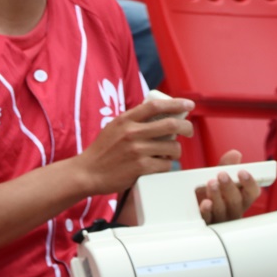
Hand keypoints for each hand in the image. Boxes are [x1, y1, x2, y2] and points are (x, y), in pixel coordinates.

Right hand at [73, 96, 194, 194]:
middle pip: (171, 124)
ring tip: (166, 154)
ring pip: (172, 147)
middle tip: (188, 131)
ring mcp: (137, 150)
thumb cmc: (102, 152)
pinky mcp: (141, 167)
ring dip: (174, 151)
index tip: (188, 104)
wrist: (88, 172)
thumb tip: (161, 117)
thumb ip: (133, 122)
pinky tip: (155, 166)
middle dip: (186, 127)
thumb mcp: (114, 129)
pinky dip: (165, 166)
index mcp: (124, 120)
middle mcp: (131, 133)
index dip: (175, 103)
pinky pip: (166, 164)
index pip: (155, 106)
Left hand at [196, 150, 260, 223]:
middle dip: (230, 187)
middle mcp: (233, 210)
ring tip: (211, 183)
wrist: (191, 207)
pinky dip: (206, 211)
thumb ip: (226, 166)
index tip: (242, 172)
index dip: (250, 183)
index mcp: (240, 199)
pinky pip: (207, 219)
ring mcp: (220, 219)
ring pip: (222, 211)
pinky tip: (204, 203)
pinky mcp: (206, 223)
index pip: (252, 193)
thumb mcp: (218, 178)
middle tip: (222, 174)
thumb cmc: (211, 192)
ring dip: (217, 196)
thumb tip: (235, 154)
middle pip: (237, 202)